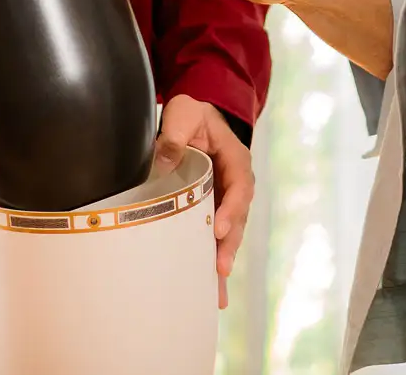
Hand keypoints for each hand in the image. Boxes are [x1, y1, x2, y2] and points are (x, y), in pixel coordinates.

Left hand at [155, 93, 253, 309]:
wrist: (193, 117)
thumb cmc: (192, 114)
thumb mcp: (184, 112)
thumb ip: (177, 132)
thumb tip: (165, 158)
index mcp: (235, 159)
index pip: (240, 186)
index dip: (232, 209)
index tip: (219, 228)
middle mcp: (235, 183)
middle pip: (237, 218)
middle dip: (229, 245)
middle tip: (220, 268)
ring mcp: (225, 199)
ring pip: (228, 233)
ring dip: (222, 259)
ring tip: (217, 292)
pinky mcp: (212, 210)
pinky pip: (214, 236)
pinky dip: (211, 260)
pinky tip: (208, 288)